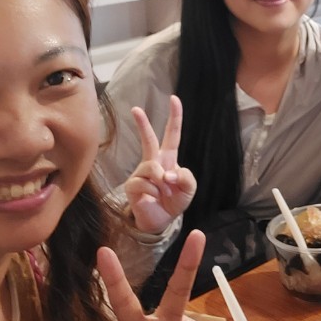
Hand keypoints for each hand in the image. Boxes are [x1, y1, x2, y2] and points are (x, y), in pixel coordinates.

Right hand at [123, 98, 195, 232]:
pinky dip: (154, 193)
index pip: (172, 134)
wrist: (161, 220)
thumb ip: (186, 177)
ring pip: (152, 168)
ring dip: (162, 183)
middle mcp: (153, 161)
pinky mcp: (132, 185)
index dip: (175, 117)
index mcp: (168, 158)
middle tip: (135, 109)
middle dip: (142, 124)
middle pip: (148, 139)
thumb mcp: (189, 188)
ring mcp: (141, 173)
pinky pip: (145, 184)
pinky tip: (153, 198)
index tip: (174, 99)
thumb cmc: (175, 200)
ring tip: (164, 193)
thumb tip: (168, 173)